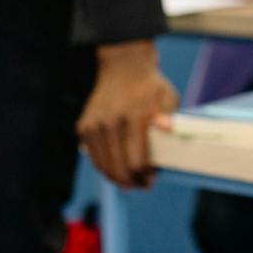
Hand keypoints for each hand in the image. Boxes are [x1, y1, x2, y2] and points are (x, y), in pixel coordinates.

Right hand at [76, 41, 176, 188]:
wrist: (123, 67)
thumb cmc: (149, 86)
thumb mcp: (167, 97)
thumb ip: (168, 116)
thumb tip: (167, 128)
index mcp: (132, 118)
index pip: (136, 161)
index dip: (144, 177)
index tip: (151, 179)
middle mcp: (110, 123)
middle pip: (119, 169)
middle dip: (132, 182)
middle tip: (142, 184)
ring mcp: (94, 126)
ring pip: (104, 167)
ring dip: (118, 178)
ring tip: (130, 180)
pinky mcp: (84, 128)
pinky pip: (95, 158)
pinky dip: (105, 167)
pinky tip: (117, 168)